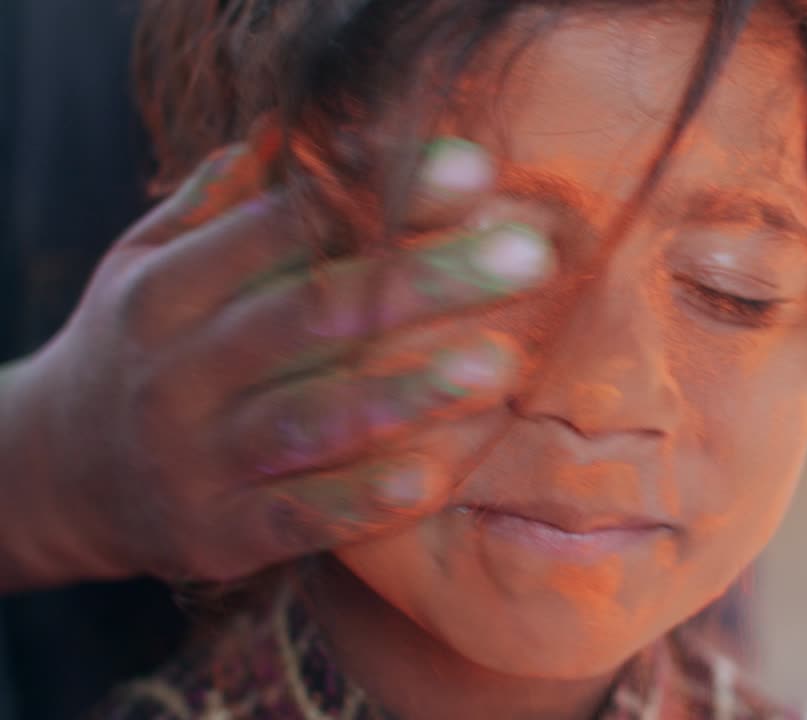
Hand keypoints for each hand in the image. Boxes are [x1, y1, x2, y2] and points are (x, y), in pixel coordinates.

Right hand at [4, 130, 552, 586]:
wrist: (49, 476)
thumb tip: (301, 128)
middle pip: (312, 314)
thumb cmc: (136, 348)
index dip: (378, 194)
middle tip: (525, 256)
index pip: (283, 226)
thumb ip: (224, 204)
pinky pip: (298, 516)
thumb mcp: (149, 264)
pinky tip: (430, 478)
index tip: (474, 171)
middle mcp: (180, 369)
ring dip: (406, 392)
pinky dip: (360, 500)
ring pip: (309, 418)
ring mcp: (197, 457)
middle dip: (423, 280)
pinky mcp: (218, 532)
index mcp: (169, 287)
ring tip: (498, 367)